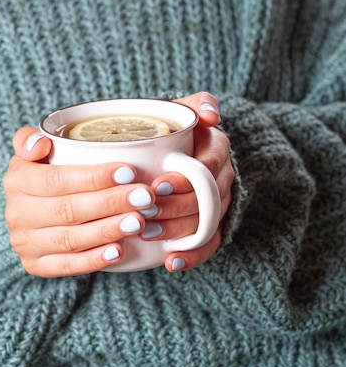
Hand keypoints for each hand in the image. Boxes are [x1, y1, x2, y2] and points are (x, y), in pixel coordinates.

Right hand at [4, 128, 154, 276]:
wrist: (31, 210)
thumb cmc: (44, 172)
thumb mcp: (33, 150)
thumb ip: (29, 139)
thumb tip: (40, 143)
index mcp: (17, 181)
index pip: (58, 180)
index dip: (94, 177)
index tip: (129, 172)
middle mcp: (17, 214)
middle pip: (68, 210)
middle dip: (110, 203)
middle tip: (144, 197)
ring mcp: (25, 243)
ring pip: (70, 239)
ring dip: (107, 230)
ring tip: (138, 221)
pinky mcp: (36, 265)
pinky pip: (67, 266)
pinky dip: (94, 260)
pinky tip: (119, 251)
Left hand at [147, 92, 233, 272]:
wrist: (171, 151)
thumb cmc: (172, 129)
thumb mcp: (183, 109)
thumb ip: (198, 103)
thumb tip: (211, 115)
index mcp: (218, 150)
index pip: (207, 168)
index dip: (184, 179)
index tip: (156, 185)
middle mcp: (223, 178)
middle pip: (206, 199)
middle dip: (174, 208)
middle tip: (144, 212)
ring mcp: (219, 204)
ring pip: (206, 224)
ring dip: (178, 232)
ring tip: (148, 233)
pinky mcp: (213, 226)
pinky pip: (210, 245)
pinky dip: (192, 256)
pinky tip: (170, 262)